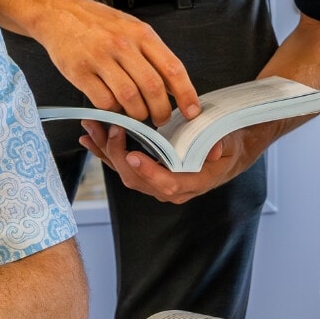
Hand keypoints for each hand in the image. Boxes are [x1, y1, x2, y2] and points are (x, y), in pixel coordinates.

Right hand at [34, 0, 199, 125]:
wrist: (58, 13)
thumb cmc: (98, 23)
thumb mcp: (131, 28)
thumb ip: (152, 54)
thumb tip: (174, 86)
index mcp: (141, 33)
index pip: (172, 68)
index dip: (186, 94)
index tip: (192, 112)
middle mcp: (122, 44)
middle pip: (152, 88)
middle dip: (161, 112)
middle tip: (161, 120)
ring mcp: (100, 58)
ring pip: (129, 98)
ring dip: (137, 115)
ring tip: (138, 116)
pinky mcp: (79, 72)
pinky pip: (103, 101)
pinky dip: (113, 110)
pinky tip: (114, 106)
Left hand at [79, 120, 270, 204]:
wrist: (229, 152)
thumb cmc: (228, 144)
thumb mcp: (228, 141)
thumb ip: (219, 144)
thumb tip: (212, 151)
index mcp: (193, 183)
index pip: (168, 185)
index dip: (150, 173)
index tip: (134, 155)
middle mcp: (172, 189)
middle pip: (139, 180)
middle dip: (118, 155)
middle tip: (108, 129)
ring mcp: (157, 184)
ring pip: (126, 173)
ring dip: (106, 151)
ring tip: (91, 130)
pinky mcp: (147, 175)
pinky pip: (123, 167)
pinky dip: (105, 153)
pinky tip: (90, 140)